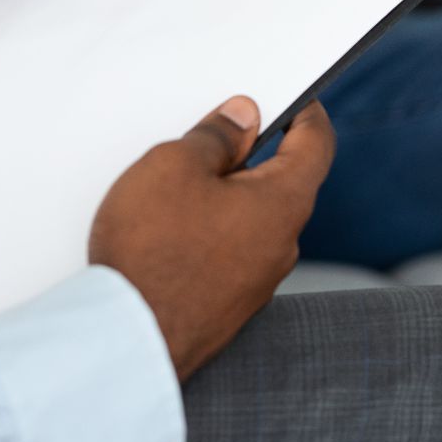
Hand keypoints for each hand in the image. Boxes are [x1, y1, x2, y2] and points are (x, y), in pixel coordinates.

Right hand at [89, 97, 335, 381]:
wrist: (124, 344)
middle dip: (252, 153)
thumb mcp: (175, 166)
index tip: (296, 98)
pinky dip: (212, 231)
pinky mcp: (230, 306)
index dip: (307, 112)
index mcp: (283, 202)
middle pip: (281, 180)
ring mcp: (258, 280)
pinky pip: (231, 251)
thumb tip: (244, 118)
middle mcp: (282, 244)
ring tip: (179, 185)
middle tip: (216, 134)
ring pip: (252, 218)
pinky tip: (172, 230)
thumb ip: (217, 136)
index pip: (317, 143)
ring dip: (227, 195)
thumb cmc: (151, 252)